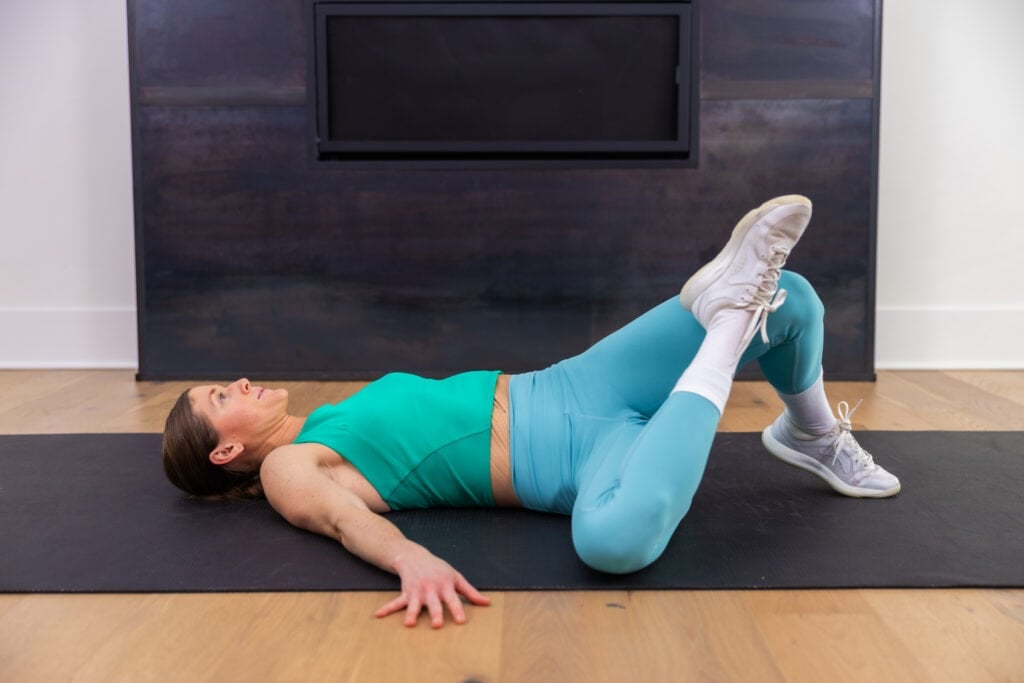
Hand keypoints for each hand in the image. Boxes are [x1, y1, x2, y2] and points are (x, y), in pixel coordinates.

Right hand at [375, 547, 489, 627]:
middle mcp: (431, 589)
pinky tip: (379, 615)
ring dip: (411, 613)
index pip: (453, 599)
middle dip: (436, 613)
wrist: (415, 556)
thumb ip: (470, 592)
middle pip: (434, 603)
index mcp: (445, 585)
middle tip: (438, 625)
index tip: (461, 621)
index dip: (457, 609)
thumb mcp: (456, 577)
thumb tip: (486, 603)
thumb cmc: (439, 569)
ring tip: (409, 624)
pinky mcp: (406, 593)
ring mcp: (417, 591)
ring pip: (414, 604)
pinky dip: (387, 608)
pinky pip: (396, 602)